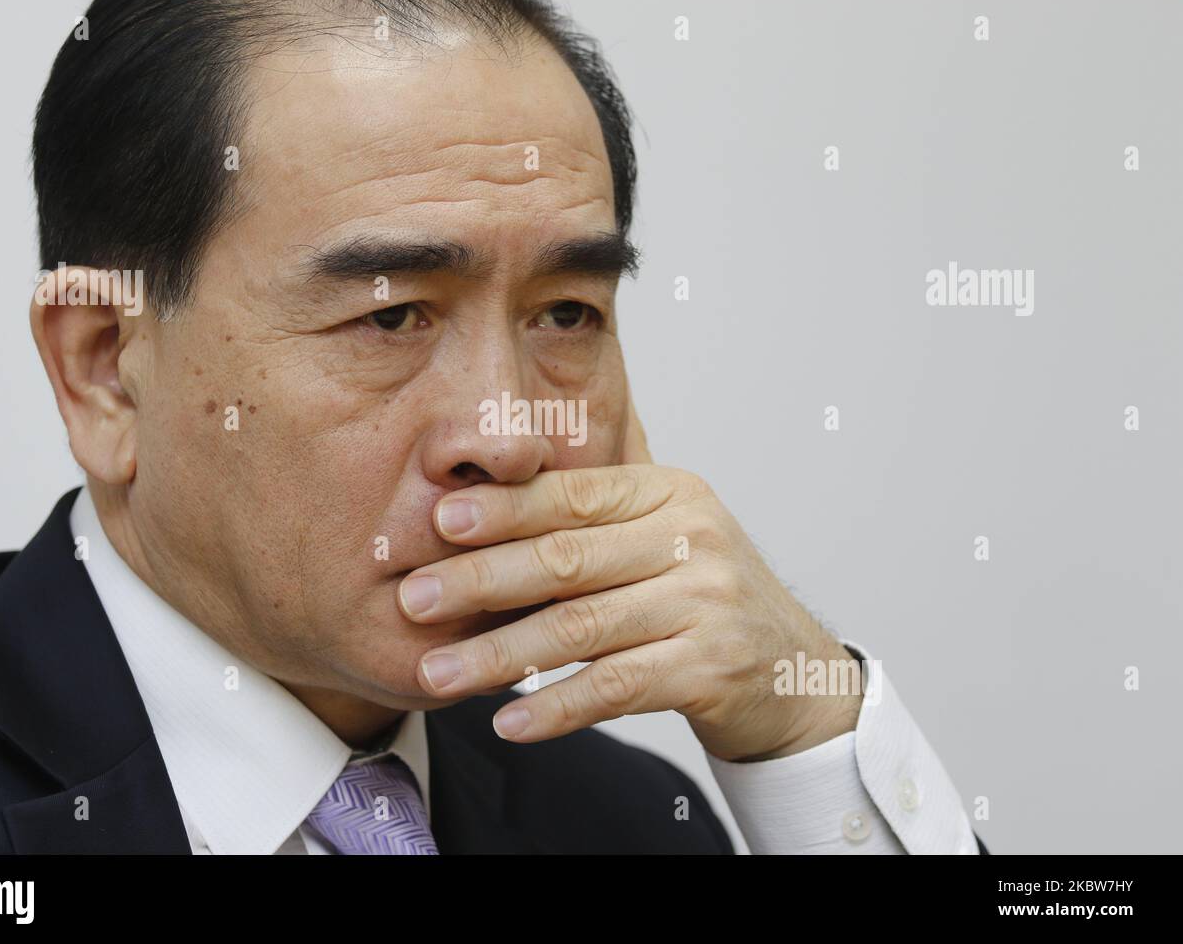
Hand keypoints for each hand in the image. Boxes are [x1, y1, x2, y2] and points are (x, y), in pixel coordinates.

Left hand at [401, 391, 861, 761]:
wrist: (792, 669)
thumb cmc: (703, 594)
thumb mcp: (664, 533)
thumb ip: (595, 511)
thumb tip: (489, 486)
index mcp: (671, 493)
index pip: (573, 495)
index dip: (502, 508)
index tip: (437, 521)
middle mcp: (695, 537)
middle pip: (568, 558)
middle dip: (481, 580)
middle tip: (414, 600)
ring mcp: (708, 603)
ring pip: (583, 628)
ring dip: (500, 655)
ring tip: (439, 673)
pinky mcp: (714, 669)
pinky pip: (619, 688)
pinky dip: (558, 705)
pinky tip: (509, 720)